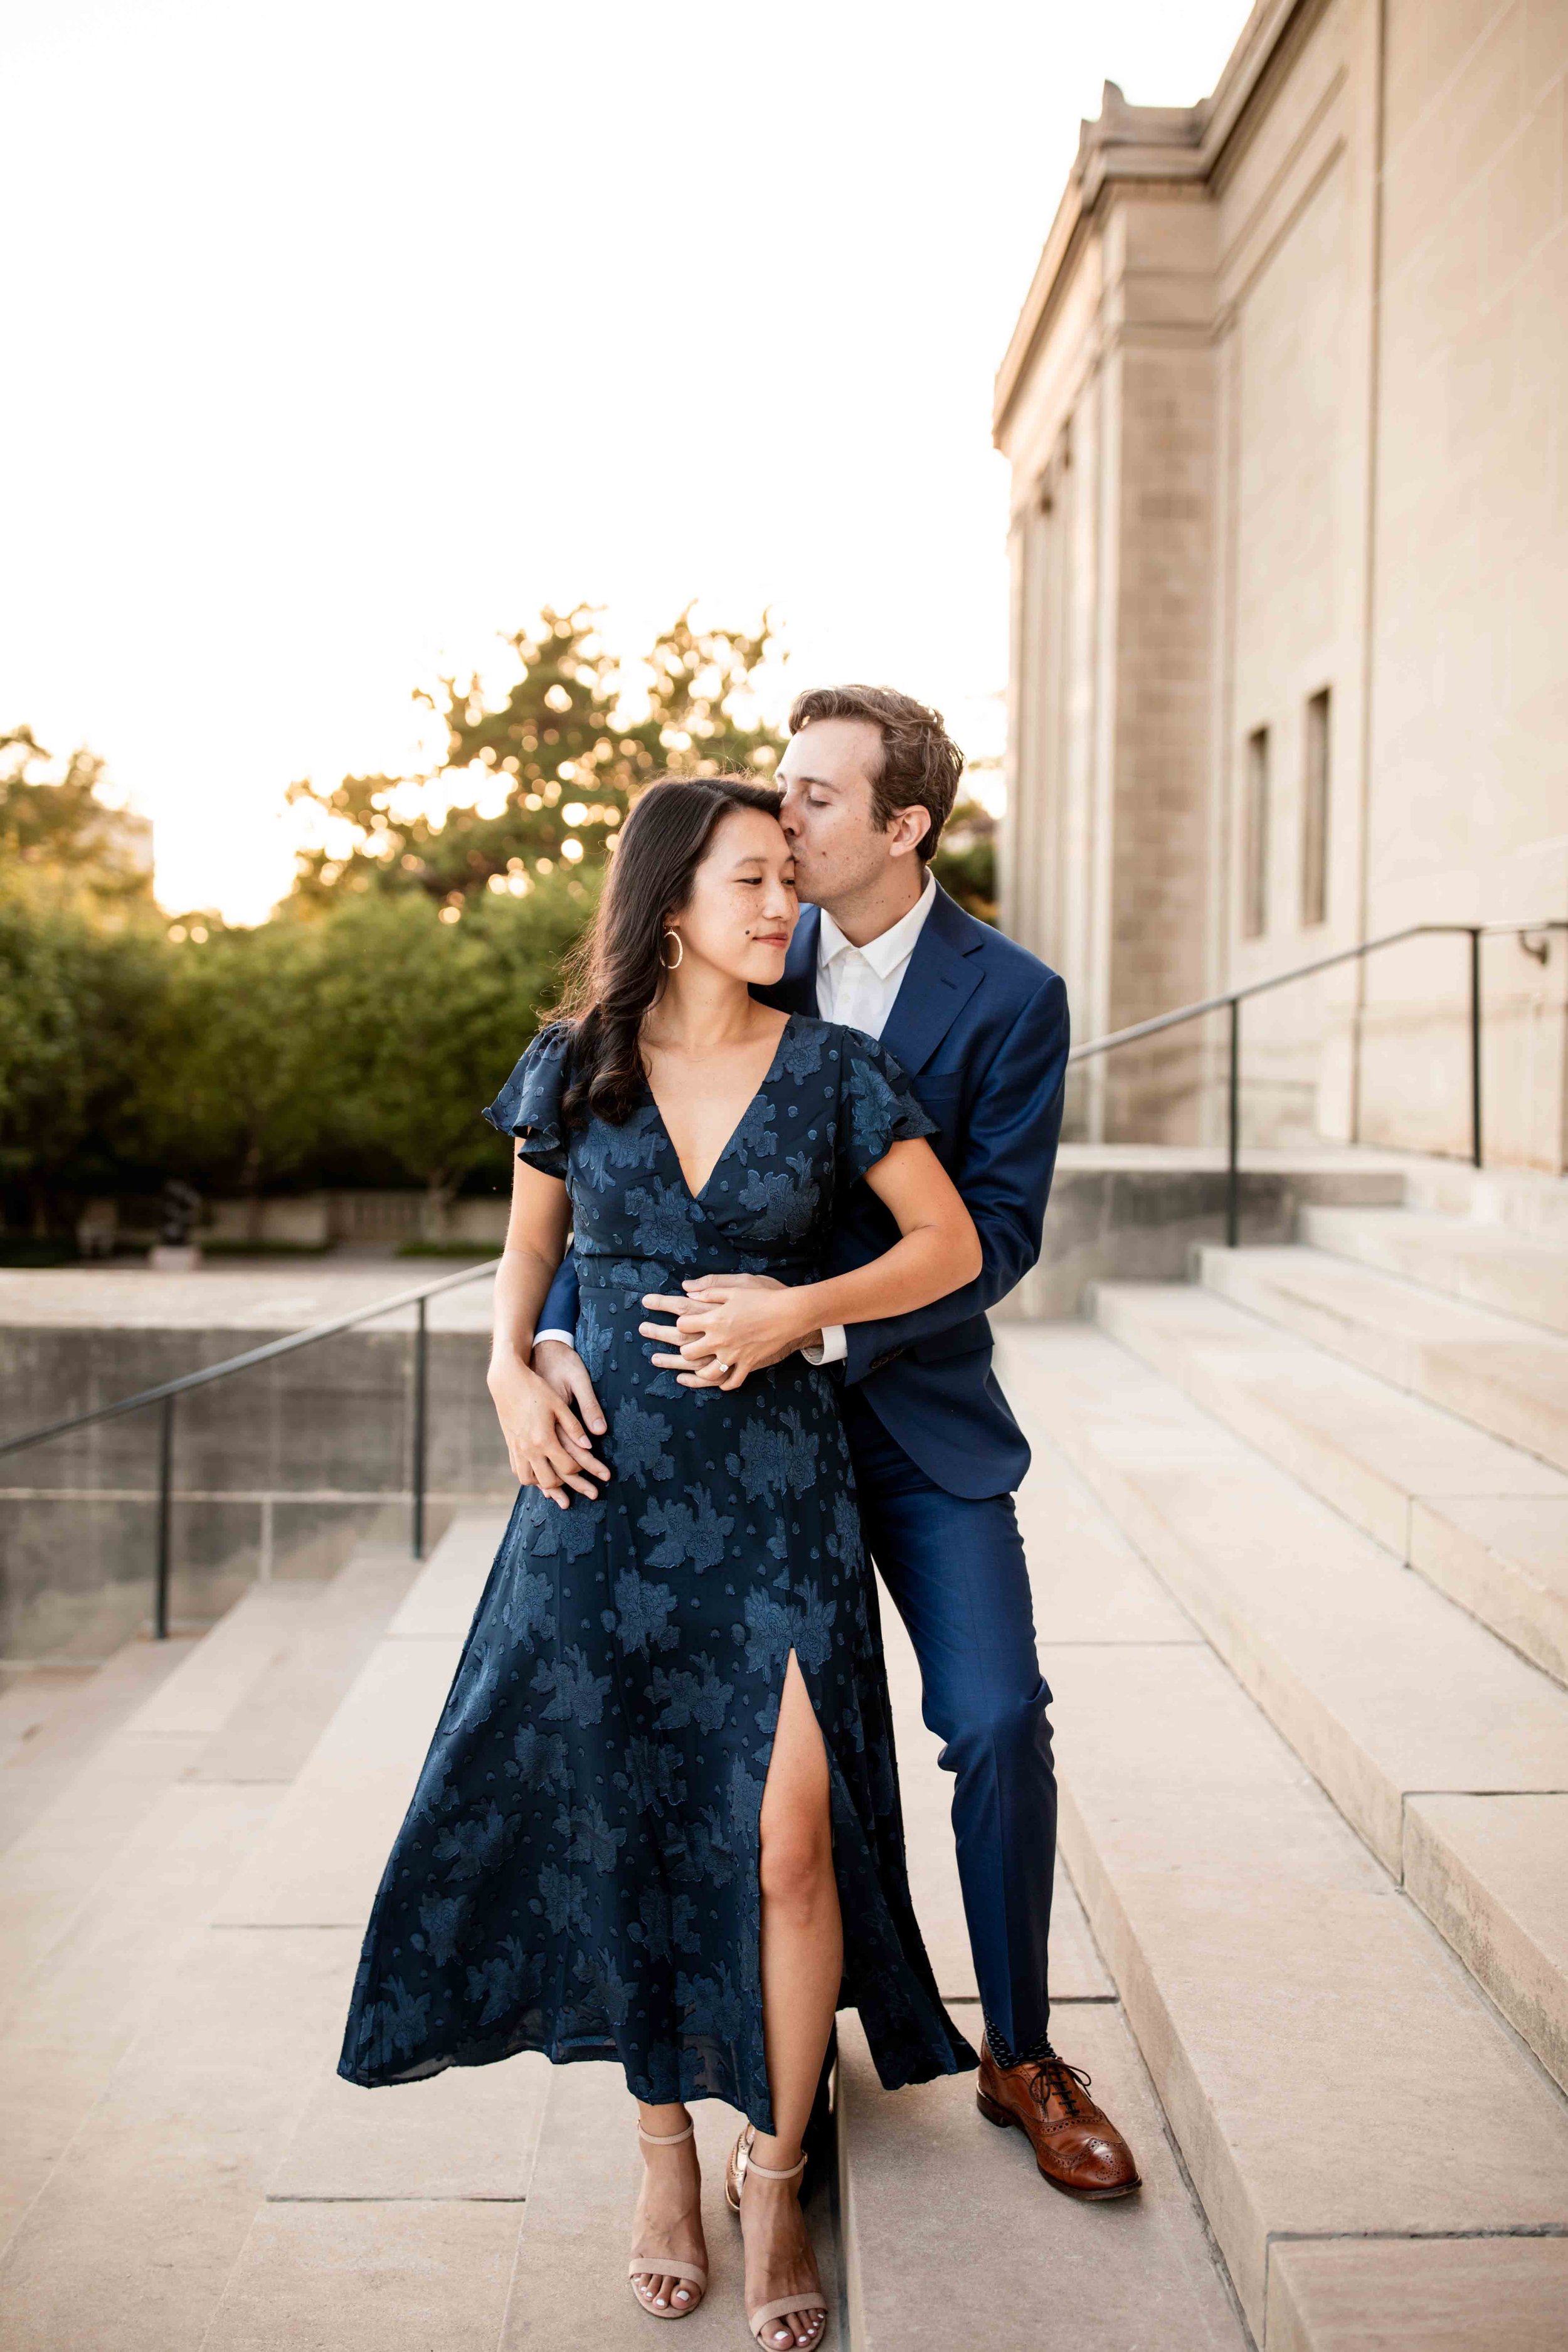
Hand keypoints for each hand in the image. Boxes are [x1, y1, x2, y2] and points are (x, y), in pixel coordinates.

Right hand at [488, 1349, 608, 1506]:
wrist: (506, 1381)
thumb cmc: (537, 1389)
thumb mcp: (560, 1404)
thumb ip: (575, 1427)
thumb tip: (590, 1446)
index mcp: (544, 1439)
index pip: (568, 1466)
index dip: (584, 1469)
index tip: (595, 1468)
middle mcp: (529, 1449)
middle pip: (549, 1480)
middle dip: (567, 1484)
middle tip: (582, 1484)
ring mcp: (517, 1449)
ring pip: (530, 1480)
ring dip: (545, 1483)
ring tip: (559, 1480)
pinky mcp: (510, 1445)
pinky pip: (518, 1471)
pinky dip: (530, 1476)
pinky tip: (540, 1472)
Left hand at [639, 1274, 814, 1391]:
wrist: (790, 1313)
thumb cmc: (763, 1296)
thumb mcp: (735, 1287)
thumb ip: (710, 1288)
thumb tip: (687, 1288)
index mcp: (714, 1319)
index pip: (683, 1325)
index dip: (680, 1322)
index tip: (683, 1321)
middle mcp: (719, 1340)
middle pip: (688, 1352)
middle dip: (682, 1351)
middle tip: (683, 1347)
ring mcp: (733, 1355)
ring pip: (707, 1372)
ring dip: (699, 1372)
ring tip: (697, 1367)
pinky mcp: (748, 1364)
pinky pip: (733, 1381)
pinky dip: (725, 1384)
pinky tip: (721, 1384)